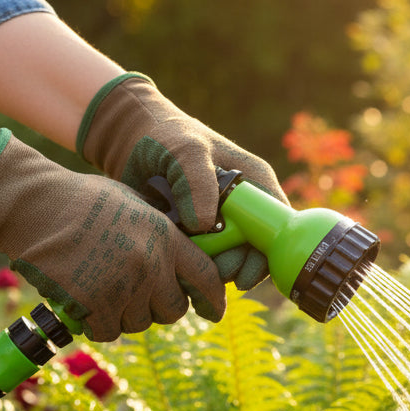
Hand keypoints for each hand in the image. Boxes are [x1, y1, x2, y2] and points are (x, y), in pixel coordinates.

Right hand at [0, 129, 224, 340]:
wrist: (32, 206)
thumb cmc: (81, 201)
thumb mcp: (134, 206)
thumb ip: (162, 235)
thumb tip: (184, 267)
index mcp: (165, 236)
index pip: (206, 278)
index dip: (213, 300)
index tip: (213, 312)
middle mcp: (150, 264)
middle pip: (173, 310)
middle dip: (159, 307)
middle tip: (137, 294)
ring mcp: (122, 286)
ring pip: (140, 324)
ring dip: (125, 314)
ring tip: (102, 286)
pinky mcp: (94, 306)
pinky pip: (109, 332)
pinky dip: (98, 323)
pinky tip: (85, 300)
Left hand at [79, 73, 288, 290]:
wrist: (132, 142)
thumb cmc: (164, 137)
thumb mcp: (184, 150)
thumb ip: (197, 182)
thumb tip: (205, 226)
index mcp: (256, 182)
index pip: (278, 227)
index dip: (265, 254)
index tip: (239, 272)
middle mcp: (246, 206)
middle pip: (255, 251)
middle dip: (235, 267)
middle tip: (211, 273)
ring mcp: (223, 223)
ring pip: (231, 261)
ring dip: (214, 271)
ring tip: (191, 269)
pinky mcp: (200, 236)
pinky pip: (206, 262)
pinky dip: (196, 269)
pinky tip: (180, 268)